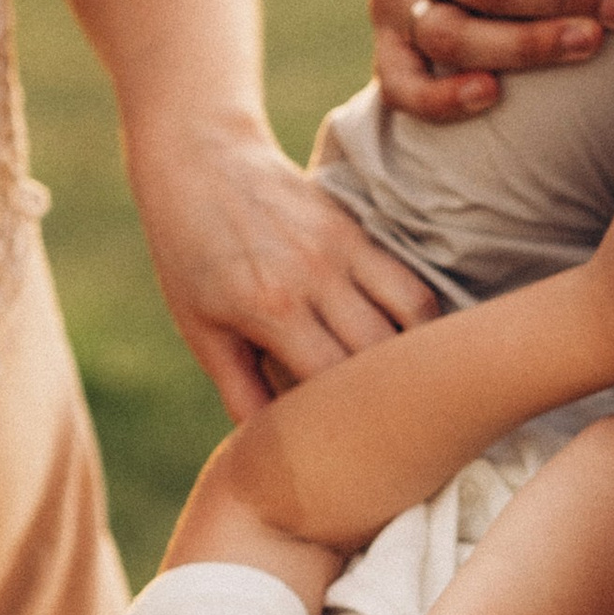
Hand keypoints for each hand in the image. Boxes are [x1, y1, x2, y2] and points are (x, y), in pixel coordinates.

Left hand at [132, 131, 437, 421]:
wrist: (201, 159)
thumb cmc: (188, 251)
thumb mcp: (200, 327)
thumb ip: (239, 389)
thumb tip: (271, 450)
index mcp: (270, 308)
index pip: (333, 384)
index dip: (349, 426)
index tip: (357, 455)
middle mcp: (315, 278)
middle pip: (382, 358)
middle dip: (393, 404)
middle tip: (399, 439)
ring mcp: (343, 251)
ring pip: (413, 321)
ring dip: (420, 364)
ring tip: (419, 400)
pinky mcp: (359, 233)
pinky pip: (411, 286)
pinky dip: (425, 324)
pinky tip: (422, 354)